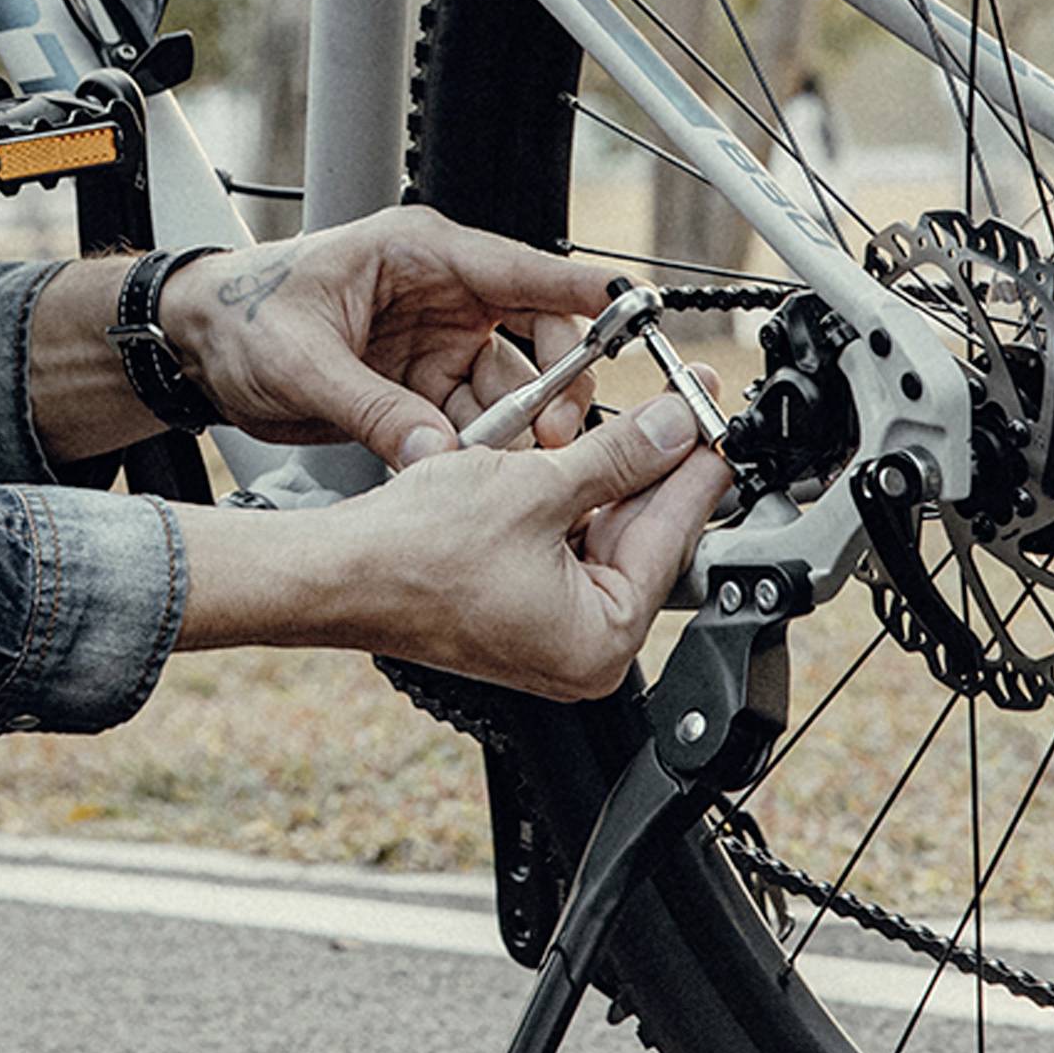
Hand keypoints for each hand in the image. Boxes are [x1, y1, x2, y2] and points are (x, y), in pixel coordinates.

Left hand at [158, 207, 615, 468]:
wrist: (195, 344)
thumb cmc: (239, 316)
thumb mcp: (300, 362)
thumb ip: (372, 410)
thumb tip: (432, 456)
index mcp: (417, 253)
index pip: (519, 268)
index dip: (581, 293)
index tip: (633, 314)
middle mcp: (439, 292)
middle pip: (536, 335)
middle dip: (558, 387)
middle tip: (558, 438)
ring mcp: (435, 340)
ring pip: (512, 388)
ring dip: (520, 432)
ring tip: (518, 472)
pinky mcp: (422, 384)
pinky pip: (475, 419)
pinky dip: (484, 451)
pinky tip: (482, 477)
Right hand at [175, 391, 732, 702]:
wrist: (337, 573)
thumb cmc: (416, 554)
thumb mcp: (535, 486)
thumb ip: (618, 455)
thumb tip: (676, 426)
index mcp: (601, 641)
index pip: (670, 536)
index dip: (694, 466)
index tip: (715, 420)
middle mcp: (582, 650)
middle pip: (640, 536)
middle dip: (654, 465)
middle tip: (681, 402)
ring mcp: (548, 632)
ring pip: (601, 535)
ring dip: (609, 474)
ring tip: (633, 416)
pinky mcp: (518, 609)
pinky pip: (563, 546)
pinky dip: (570, 498)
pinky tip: (577, 450)